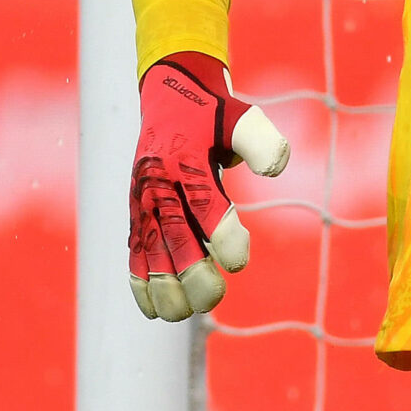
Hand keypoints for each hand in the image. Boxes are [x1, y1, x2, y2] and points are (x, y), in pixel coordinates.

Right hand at [128, 54, 290, 320]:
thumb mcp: (241, 116)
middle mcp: (161, 183)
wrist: (170, 98)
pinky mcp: (136, 213)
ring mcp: (144, 200)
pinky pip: (134, 250)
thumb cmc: (213, 114)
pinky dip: (139, 280)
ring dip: (163, 285)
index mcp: (188, 160)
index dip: (222, 235)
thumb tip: (275, 168)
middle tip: (213, 297)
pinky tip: (154, 310)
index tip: (239, 262)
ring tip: (183, 313)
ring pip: (150, 250)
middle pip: (174, 235)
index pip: (204, 203)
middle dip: (191, 271)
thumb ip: (260, 140)